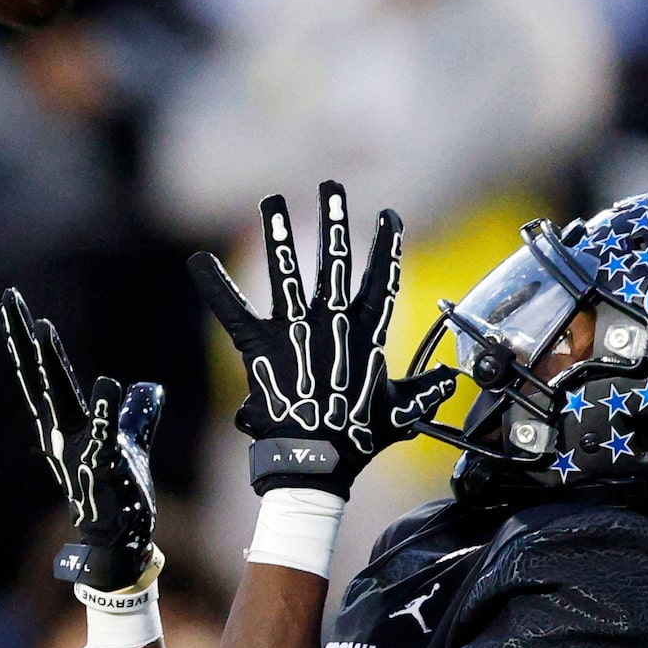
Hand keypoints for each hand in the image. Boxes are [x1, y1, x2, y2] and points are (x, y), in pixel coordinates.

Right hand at [0, 287, 161, 588]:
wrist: (119, 540)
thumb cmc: (118, 491)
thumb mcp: (129, 442)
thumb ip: (134, 413)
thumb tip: (144, 386)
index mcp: (65, 424)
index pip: (43, 373)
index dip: (28, 338)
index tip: (13, 303)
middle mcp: (63, 433)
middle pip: (39, 377)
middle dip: (24, 337)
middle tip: (10, 299)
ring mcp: (79, 450)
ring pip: (59, 401)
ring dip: (50, 364)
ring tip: (42, 327)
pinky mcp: (103, 467)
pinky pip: (104, 435)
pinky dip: (107, 411)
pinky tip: (109, 385)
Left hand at [188, 180, 455, 495]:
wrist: (318, 460)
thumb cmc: (359, 440)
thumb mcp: (401, 412)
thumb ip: (424, 390)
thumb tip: (451, 380)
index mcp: (367, 335)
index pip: (381, 279)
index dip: (386, 245)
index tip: (389, 215)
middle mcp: (332, 323)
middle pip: (335, 262)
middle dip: (334, 220)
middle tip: (331, 186)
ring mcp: (295, 331)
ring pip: (287, 273)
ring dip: (280, 235)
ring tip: (274, 203)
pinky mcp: (260, 346)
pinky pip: (233, 310)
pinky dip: (214, 286)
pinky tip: (197, 260)